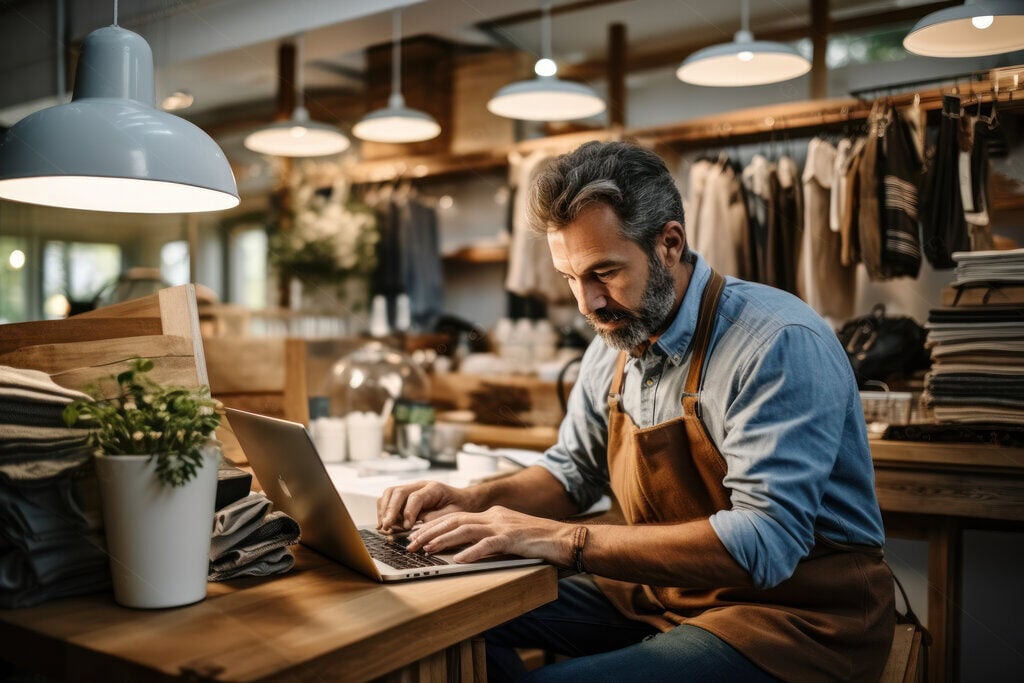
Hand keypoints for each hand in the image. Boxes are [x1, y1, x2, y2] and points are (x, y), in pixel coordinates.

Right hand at [376, 480, 471, 531]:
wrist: (462, 501)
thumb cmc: (457, 508)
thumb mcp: (451, 516)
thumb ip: (432, 520)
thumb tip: (412, 528)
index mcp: (433, 488)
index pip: (415, 497)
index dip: (408, 513)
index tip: (406, 527)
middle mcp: (419, 486)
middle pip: (397, 492)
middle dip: (389, 510)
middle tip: (386, 527)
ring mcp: (411, 489)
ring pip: (389, 493)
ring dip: (384, 510)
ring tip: (385, 527)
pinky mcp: (405, 497)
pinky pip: (389, 500)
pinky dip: (384, 511)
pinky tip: (385, 525)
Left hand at [404, 506, 570, 563]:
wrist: (564, 539)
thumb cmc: (538, 541)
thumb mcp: (509, 536)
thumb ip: (490, 538)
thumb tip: (465, 550)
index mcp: (493, 515)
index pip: (457, 517)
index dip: (435, 525)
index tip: (417, 534)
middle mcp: (494, 516)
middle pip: (455, 520)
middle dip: (431, 531)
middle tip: (411, 542)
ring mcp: (503, 525)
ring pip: (465, 529)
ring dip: (442, 540)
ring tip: (426, 549)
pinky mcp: (512, 538)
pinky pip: (487, 545)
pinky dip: (470, 552)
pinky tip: (457, 560)